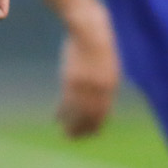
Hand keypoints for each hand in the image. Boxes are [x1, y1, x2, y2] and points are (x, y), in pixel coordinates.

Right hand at [56, 8, 119, 138]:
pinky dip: (61, 112)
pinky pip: (66, 101)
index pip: (104, 113)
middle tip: (74, 138)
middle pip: (90, 116)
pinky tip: (56, 118)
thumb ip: (104, 84)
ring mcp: (84, 84)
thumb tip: (102, 98)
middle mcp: (99, 87)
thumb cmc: (100, 47)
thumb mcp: (108, 67)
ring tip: (65, 134)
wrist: (90, 30)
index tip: (92, 133)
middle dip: (83, 129)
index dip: (97, 125)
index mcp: (111, 84)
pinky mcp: (71, 79)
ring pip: (77, 112)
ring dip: (70, 125)